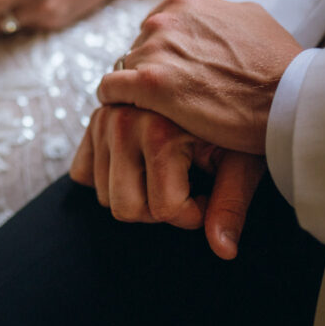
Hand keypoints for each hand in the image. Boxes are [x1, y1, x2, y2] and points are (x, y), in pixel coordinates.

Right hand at [70, 104, 266, 259]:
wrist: (220, 74)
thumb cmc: (236, 120)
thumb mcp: (241, 160)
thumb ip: (230, 205)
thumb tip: (224, 251)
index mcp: (160, 134)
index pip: (164, 210)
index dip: (191, 215)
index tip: (206, 196)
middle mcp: (123, 124)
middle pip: (125, 208)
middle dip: (156, 209)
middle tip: (182, 187)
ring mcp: (103, 120)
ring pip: (104, 195)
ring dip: (134, 193)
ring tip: (165, 170)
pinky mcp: (92, 122)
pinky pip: (84, 172)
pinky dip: (108, 176)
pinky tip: (139, 162)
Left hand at [99, 0, 302, 154]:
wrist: (294, 98)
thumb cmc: (281, 67)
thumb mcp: (252, 20)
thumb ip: (222, 16)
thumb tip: (214, 19)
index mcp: (186, 2)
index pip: (155, 27)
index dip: (164, 54)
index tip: (176, 74)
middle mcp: (165, 19)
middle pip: (138, 48)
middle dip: (151, 71)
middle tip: (170, 98)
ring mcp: (156, 49)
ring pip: (124, 70)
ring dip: (136, 91)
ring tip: (157, 113)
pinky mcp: (149, 83)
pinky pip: (109, 91)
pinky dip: (116, 103)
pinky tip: (131, 117)